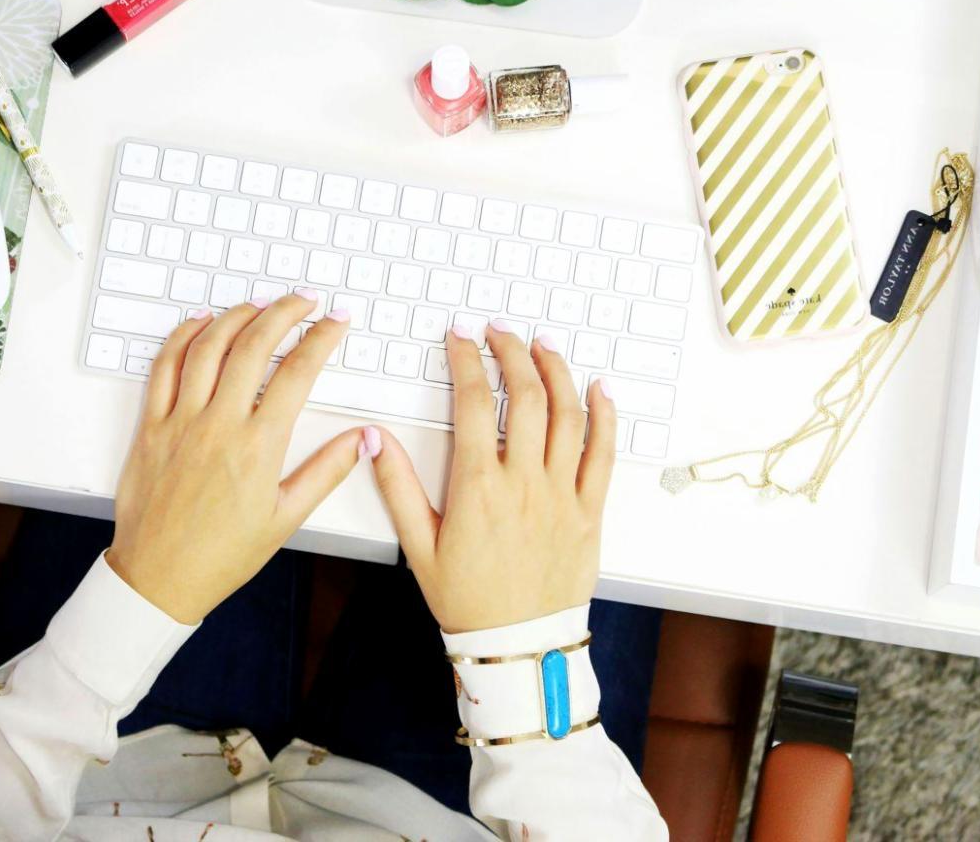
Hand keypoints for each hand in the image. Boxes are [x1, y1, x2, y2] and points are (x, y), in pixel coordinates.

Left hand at [107, 292, 361, 623]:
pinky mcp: (151, 426)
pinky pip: (164, 367)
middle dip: (284, 312)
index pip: (297, 374)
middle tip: (303, 300)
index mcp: (258, 448)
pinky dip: (183, 336)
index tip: (336, 321)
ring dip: (237, 316)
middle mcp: (219, 426)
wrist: (160, 577)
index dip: (321, 339)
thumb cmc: (221, 555)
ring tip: (259, 304)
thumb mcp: (286, 518)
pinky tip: (201, 323)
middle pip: (254, 346)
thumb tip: (363, 439)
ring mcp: (181, 422)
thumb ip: (326, 471)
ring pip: (208, 347)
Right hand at [366, 322, 615, 632]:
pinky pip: (603, 453)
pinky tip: (598, 389)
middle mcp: (524, 483)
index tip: (460, 339)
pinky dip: (604, 415)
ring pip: (568, 415)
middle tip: (500, 333)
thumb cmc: (468, 599)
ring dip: (556, 372)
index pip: (474, 403)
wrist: (519, 646)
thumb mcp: (419, 545)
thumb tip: (375, 438)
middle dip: (512, 353)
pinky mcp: (589, 510)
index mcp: (479, 487)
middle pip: (525, 396)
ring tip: (543, 346)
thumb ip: (397, 486)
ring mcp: (562, 494)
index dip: (466, 361)